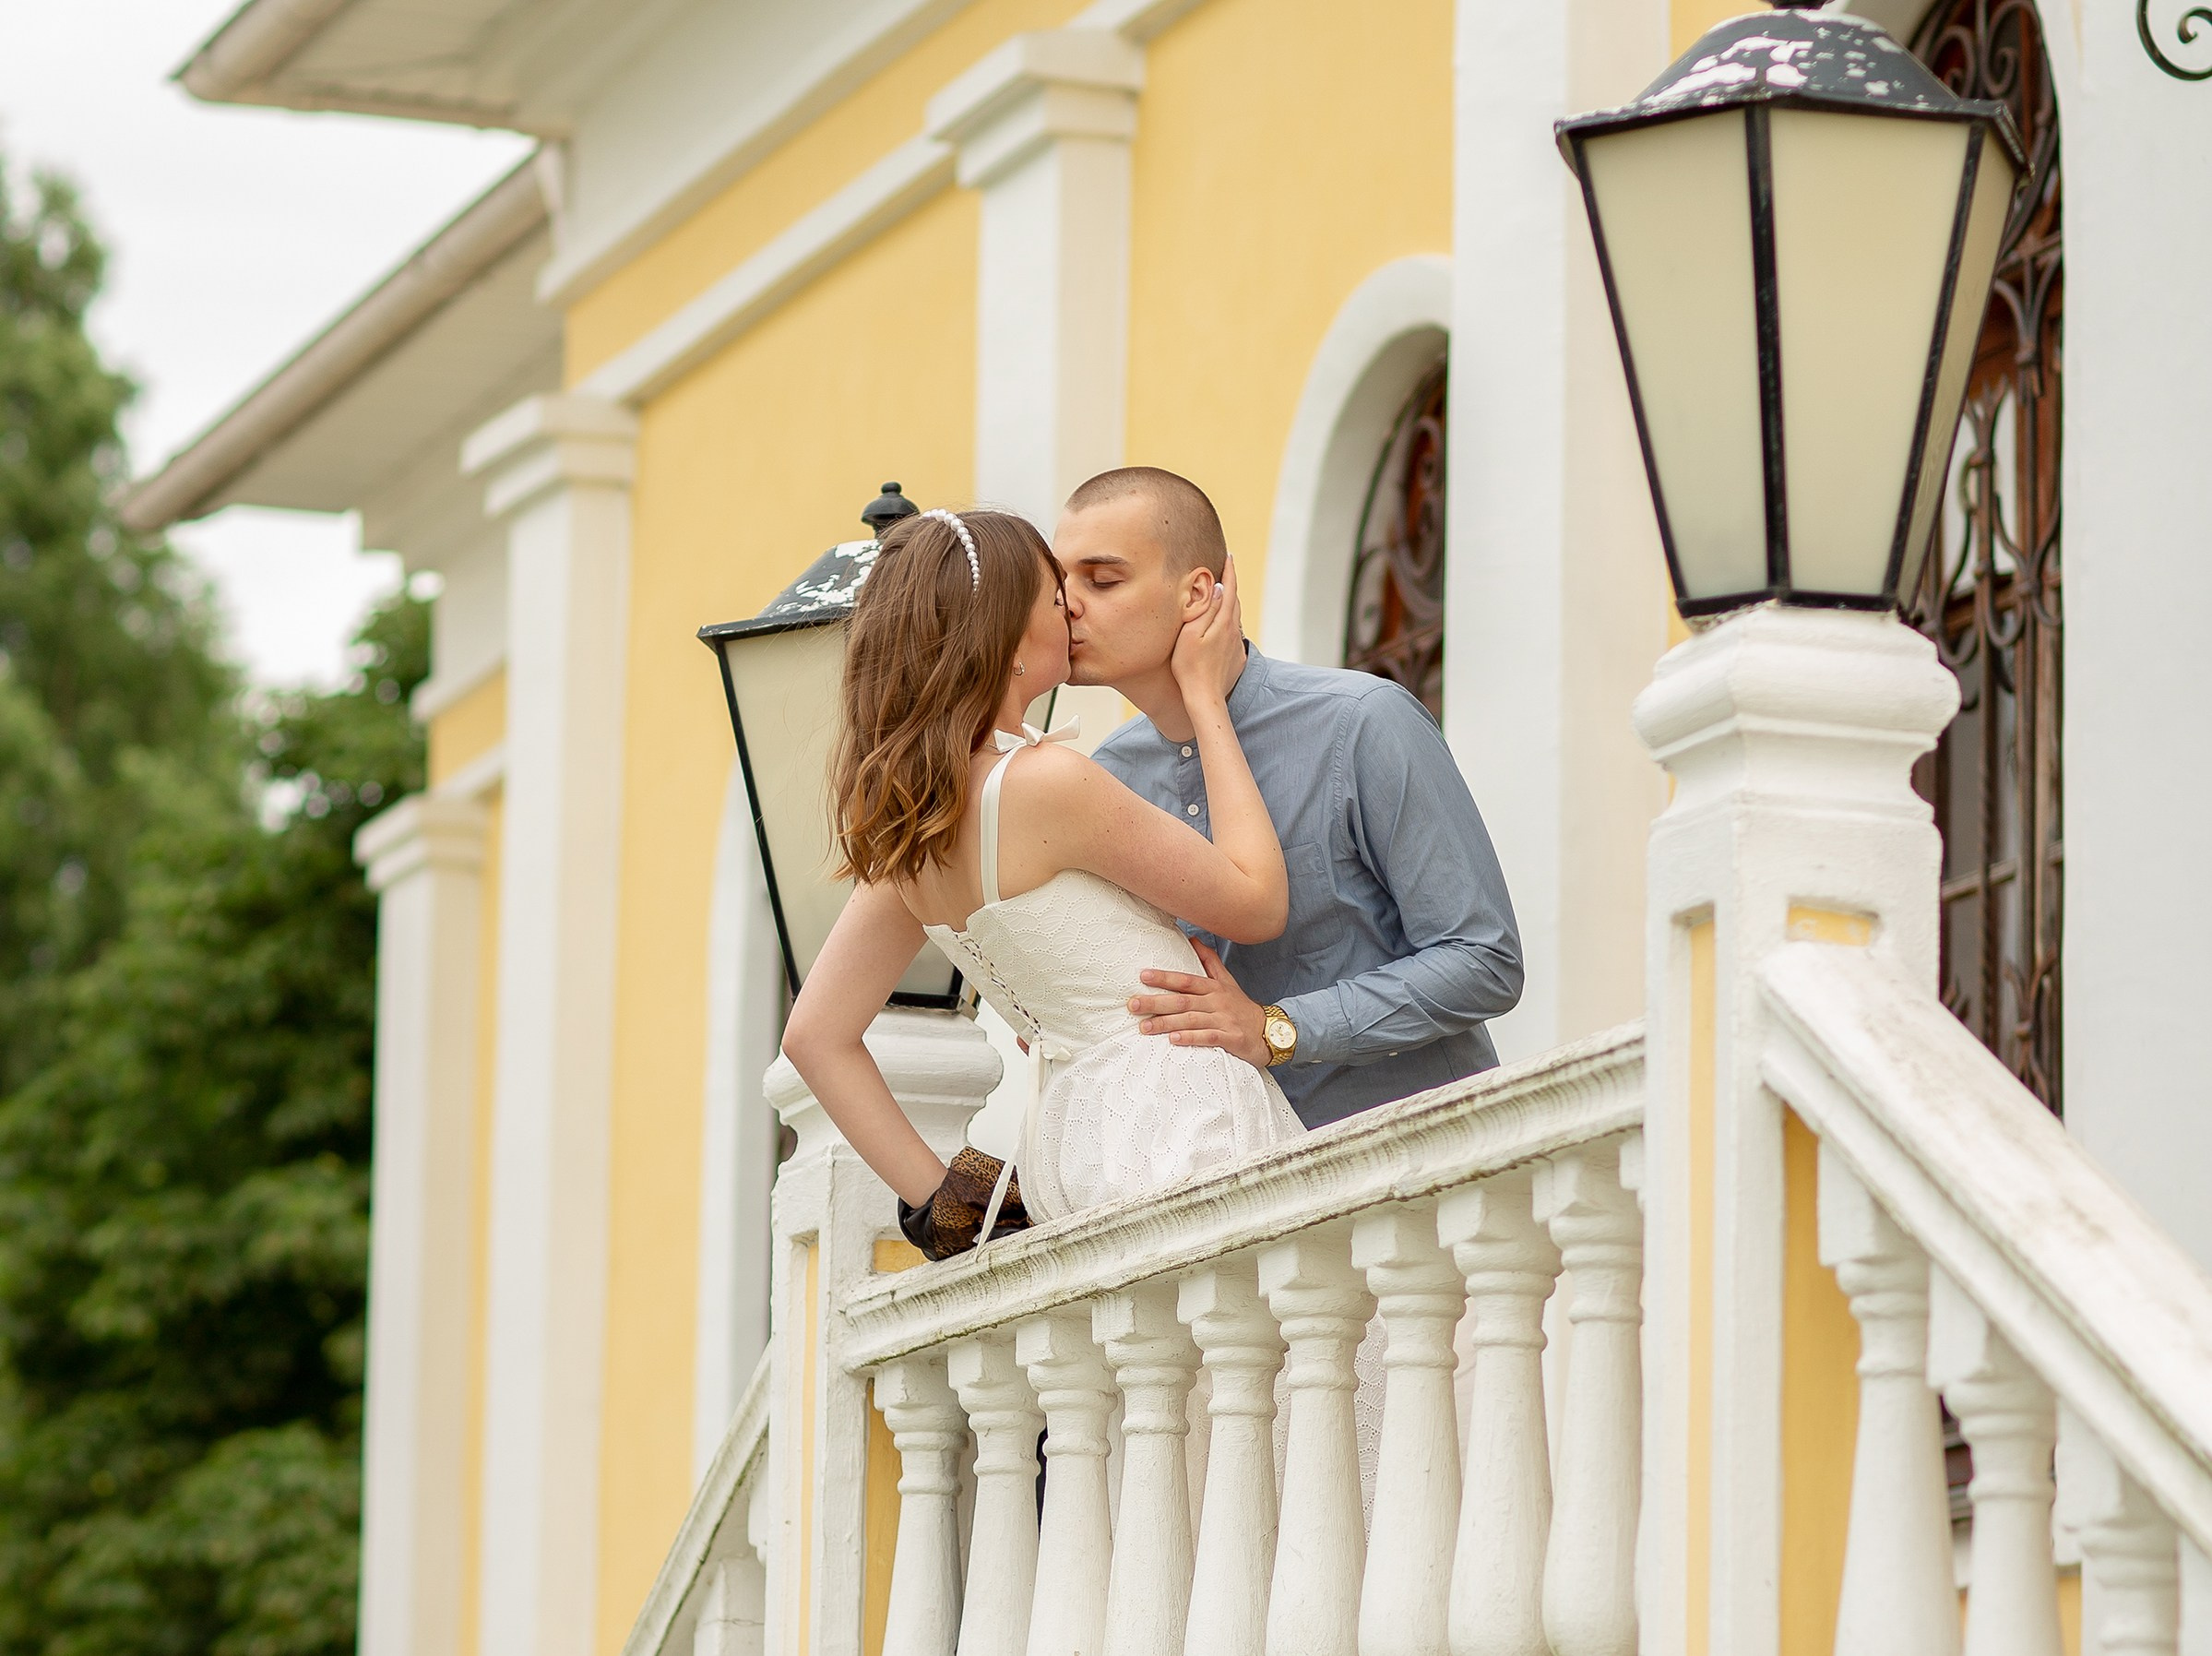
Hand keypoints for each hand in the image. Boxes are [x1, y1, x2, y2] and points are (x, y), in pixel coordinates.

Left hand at [1128, 941, 1268, 1067]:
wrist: (1270, 1031)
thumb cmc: (1241, 1006)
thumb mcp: (1227, 981)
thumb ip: (1209, 961)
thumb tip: (1192, 938)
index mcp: (1214, 987)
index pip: (1186, 980)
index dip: (1164, 977)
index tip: (1142, 976)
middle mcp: (1217, 1002)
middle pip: (1183, 1000)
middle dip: (1156, 1002)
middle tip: (1132, 1005)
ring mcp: (1224, 1020)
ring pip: (1192, 1020)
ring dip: (1167, 1023)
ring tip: (1144, 1027)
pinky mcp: (1231, 1038)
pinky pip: (1209, 1038)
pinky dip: (1191, 1038)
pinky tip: (1174, 1040)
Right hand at [1170, 552, 1245, 704]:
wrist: (1204, 697)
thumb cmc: (1189, 667)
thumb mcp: (1191, 634)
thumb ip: (1206, 610)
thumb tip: (1218, 588)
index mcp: (1223, 622)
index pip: (1229, 589)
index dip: (1229, 572)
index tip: (1229, 557)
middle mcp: (1234, 631)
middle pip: (1235, 601)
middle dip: (1230, 584)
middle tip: (1224, 571)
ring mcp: (1236, 645)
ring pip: (1235, 618)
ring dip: (1230, 603)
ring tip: (1221, 595)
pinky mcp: (1236, 658)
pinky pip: (1233, 634)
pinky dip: (1228, 623)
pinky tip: (1220, 626)